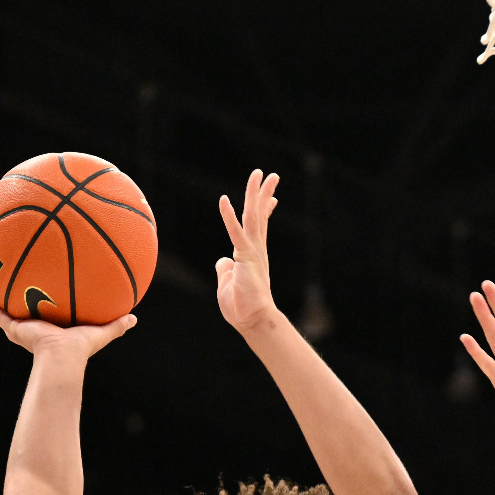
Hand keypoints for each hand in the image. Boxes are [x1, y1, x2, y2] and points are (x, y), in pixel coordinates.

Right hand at [0, 291, 135, 359]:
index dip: (46, 305)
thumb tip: (135, 318)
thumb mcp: (100, 332)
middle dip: (21, 299)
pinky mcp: (14, 328)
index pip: (48, 315)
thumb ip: (116, 325)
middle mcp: (35, 329)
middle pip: (26, 312)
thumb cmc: (81, 349)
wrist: (62, 357)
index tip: (44, 293)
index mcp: (53, 330)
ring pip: (7, 312)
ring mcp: (22, 329)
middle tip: (18, 284)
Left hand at [215, 169, 280, 332]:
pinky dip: (228, 216)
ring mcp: (252, 251)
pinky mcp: (245, 257)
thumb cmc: (241, 307)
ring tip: (259, 175)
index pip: (259, 227)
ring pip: (253, 216)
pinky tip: (224, 200)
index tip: (272, 198)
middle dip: (264, 193)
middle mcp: (255, 249)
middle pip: (259, 215)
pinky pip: (236, 232)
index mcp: (251, 254)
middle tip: (272, 175)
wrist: (252, 320)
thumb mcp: (228, 283)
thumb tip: (222, 260)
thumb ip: (225, 270)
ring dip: (255, 194)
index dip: (264, 210)